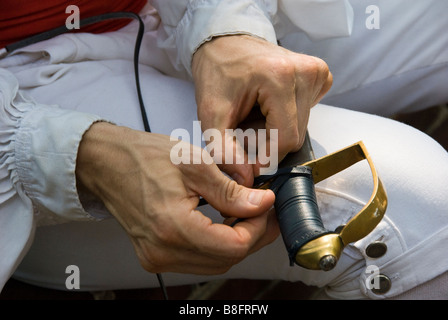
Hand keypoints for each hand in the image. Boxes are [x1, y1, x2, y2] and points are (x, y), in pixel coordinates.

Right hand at [76, 122, 277, 273]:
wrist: (107, 163)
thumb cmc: (144, 157)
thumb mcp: (194, 164)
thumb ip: (231, 189)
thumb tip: (262, 203)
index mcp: (172, 227)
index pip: (233, 246)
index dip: (258, 227)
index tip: (266, 204)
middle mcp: (162, 252)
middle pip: (227, 259)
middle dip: (253, 235)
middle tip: (264, 210)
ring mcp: (156, 258)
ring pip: (215, 263)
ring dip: (237, 242)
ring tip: (247, 215)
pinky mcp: (155, 256)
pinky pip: (198, 260)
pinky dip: (217, 244)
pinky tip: (224, 223)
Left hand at [192, 35, 331, 185]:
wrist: (227, 43)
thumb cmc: (218, 74)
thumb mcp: (211, 114)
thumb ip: (224, 150)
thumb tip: (246, 180)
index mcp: (280, 77)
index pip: (285, 139)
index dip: (265, 158)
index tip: (245, 163)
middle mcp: (306, 71)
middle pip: (295, 136)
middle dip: (267, 142)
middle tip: (244, 129)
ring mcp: (317, 71)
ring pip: (302, 128)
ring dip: (276, 130)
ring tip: (255, 114)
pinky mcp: (320, 74)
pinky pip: (308, 112)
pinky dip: (287, 117)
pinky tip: (270, 105)